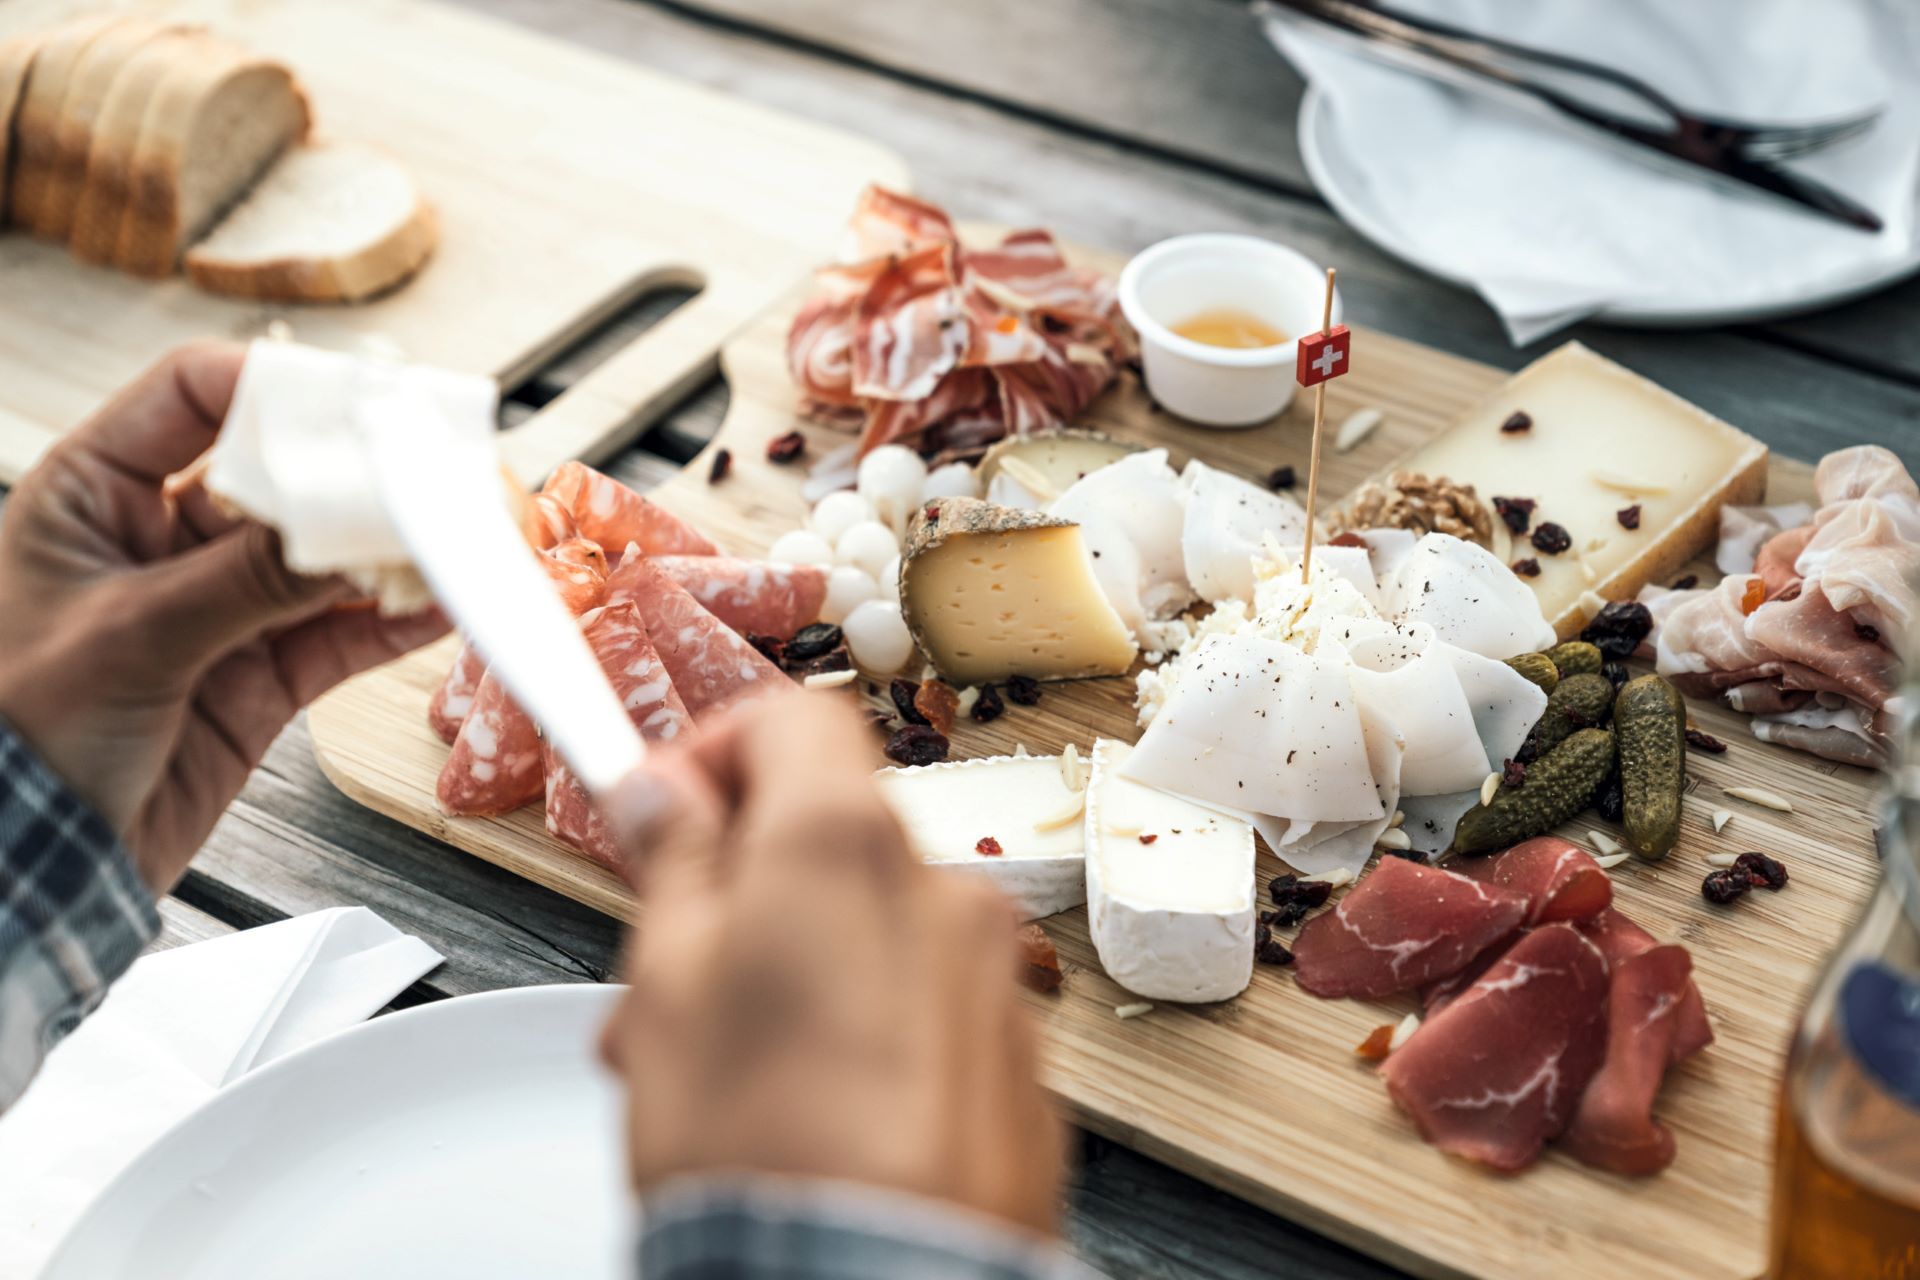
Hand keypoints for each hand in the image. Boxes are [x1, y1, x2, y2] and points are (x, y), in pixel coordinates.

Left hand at [0, 343, 447, 892]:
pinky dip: (392, 623)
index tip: (351, 402)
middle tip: (427, 472)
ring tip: (452, 540)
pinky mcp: (258, 680)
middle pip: (278, 476)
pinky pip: (340, 634)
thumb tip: (345, 530)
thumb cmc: (17, 737)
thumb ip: (244, 581)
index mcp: (90, 496)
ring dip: (388, 552)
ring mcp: (215, 609)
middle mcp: (158, 540)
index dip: (272, 388)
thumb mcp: (129, 639)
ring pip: (320, 558)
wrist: (28, 869)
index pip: (191, 396)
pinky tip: (437, 607)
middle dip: (354, 477)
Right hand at [600, 692, 1064, 1236]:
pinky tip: (806, 1108)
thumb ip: (674, 864)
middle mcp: (940, 890)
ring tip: (719, 1067)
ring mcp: (990, 977)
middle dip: (742, 882)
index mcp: (845, 842)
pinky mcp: (1016, 1061)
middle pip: (831, 830)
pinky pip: (925, 1006)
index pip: (793, 716)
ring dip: (794, 965)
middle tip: (665, 966)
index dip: (716, 750)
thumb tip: (664, 796)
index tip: (663, 808)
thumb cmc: (765, 1154)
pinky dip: (864, 1027)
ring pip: (872, 927)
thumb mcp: (666, 986)